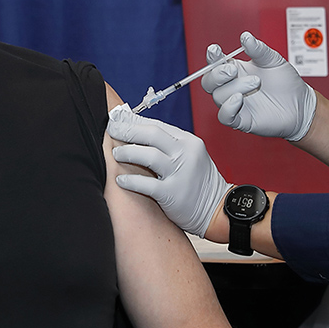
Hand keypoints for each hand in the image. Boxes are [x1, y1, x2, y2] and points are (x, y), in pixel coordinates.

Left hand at [107, 105, 231, 237]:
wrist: (216, 209)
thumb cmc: (198, 182)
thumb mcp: (189, 156)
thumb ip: (167, 144)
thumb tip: (136, 130)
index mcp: (189, 142)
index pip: (158, 125)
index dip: (134, 121)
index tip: (118, 118)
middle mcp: (186, 154)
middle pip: (152, 134)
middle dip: (128, 130)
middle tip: (112, 129)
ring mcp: (181, 173)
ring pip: (149, 156)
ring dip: (128, 152)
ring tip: (116, 153)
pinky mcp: (173, 194)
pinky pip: (147, 184)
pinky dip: (131, 180)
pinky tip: (120, 179)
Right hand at [201, 31, 316, 141]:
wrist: (301, 105)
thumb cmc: (286, 83)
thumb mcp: (273, 60)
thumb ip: (258, 49)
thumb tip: (245, 37)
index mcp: (236, 70)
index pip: (215, 63)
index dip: (212, 57)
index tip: (215, 50)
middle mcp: (232, 87)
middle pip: (208, 81)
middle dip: (217, 74)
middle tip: (233, 69)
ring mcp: (235, 104)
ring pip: (218, 96)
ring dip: (234, 87)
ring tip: (256, 82)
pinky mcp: (241, 120)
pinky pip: (224, 116)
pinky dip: (228, 108)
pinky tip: (240, 99)